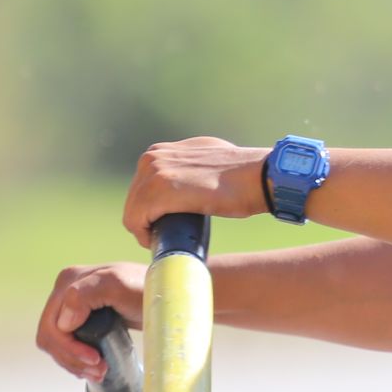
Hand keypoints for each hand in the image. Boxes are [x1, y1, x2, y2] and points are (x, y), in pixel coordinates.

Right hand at [36, 261, 147, 380]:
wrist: (168, 296)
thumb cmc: (149, 289)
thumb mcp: (119, 285)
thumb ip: (86, 294)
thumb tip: (63, 322)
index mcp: (68, 281)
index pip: (52, 326)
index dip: (69, 348)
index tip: (96, 360)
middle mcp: (66, 292)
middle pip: (51, 338)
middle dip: (72, 359)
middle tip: (99, 370)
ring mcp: (74, 307)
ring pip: (57, 346)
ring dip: (74, 363)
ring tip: (100, 372)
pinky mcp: (84, 321)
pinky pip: (67, 346)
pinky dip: (77, 360)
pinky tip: (93, 367)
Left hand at [122, 136, 270, 246]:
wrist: (258, 176)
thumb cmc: (243, 175)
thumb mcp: (210, 160)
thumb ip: (194, 165)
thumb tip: (195, 181)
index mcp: (164, 150)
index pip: (142, 184)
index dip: (148, 207)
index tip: (161, 222)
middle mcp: (154, 156)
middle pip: (134, 197)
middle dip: (143, 218)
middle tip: (160, 235)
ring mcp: (154, 172)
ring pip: (132, 210)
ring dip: (142, 227)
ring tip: (158, 239)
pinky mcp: (158, 192)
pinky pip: (135, 219)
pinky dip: (142, 234)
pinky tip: (153, 241)